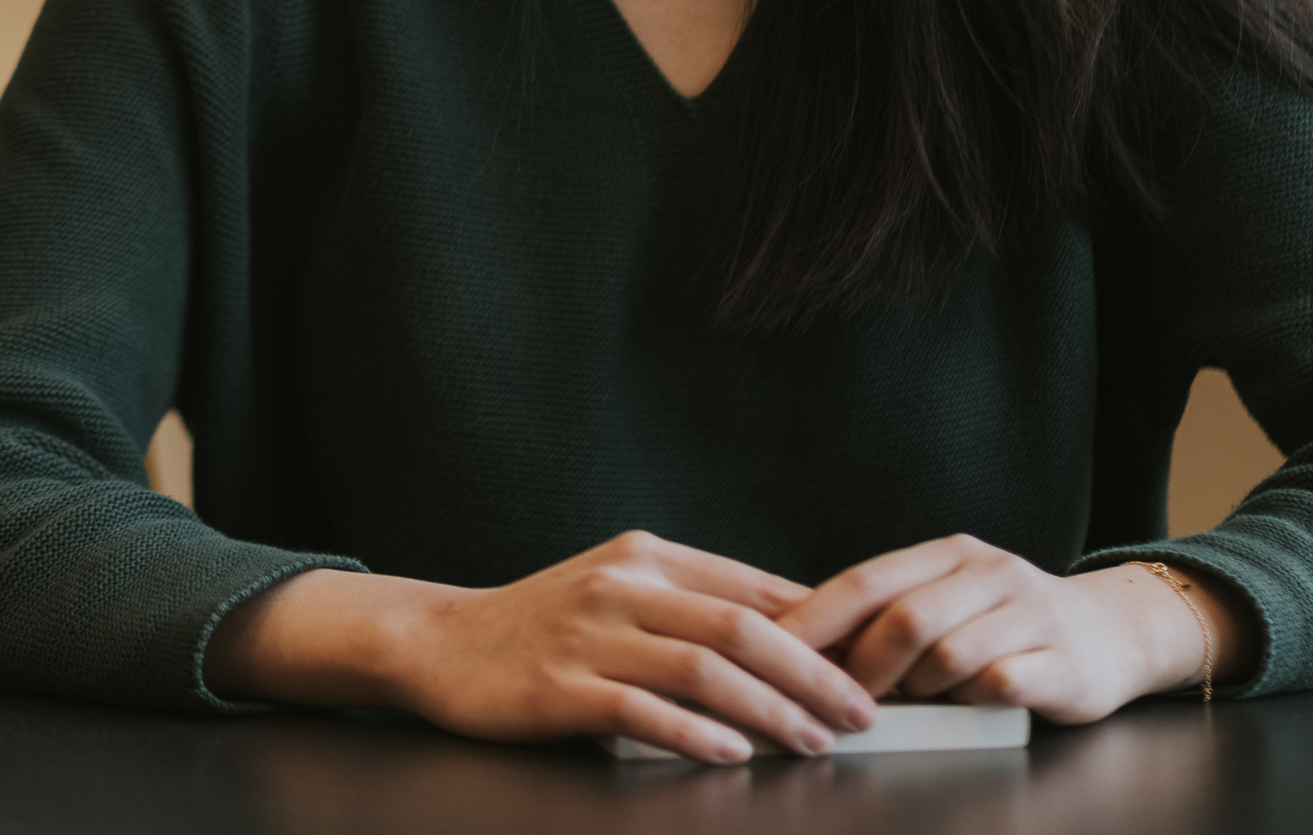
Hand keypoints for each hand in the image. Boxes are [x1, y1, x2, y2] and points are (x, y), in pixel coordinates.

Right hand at [208, 532, 878, 762]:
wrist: (443, 642)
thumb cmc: (546, 624)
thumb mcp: (623, 592)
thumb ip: (696, 607)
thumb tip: (797, 636)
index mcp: (648, 559)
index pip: (753, 592)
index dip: (821, 632)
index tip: (869, 670)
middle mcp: (623, 587)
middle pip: (739, 629)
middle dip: (812, 675)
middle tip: (859, 715)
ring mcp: (589, 635)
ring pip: (700, 669)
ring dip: (768, 709)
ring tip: (812, 743)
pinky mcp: (559, 686)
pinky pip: (639, 709)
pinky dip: (692, 732)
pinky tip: (730, 753)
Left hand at [779, 536, 1251, 723]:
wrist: (1113, 633)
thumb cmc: (1008, 624)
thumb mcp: (950, 600)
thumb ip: (890, 613)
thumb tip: (804, 648)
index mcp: (948, 554)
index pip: (866, 581)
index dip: (815, 620)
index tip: (772, 653)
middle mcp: (989, 573)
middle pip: (905, 618)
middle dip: (862, 668)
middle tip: (840, 703)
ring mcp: (1030, 614)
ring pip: (950, 654)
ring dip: (918, 689)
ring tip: (911, 703)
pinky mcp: (1063, 661)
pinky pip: (1001, 683)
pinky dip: (972, 700)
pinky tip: (966, 706)